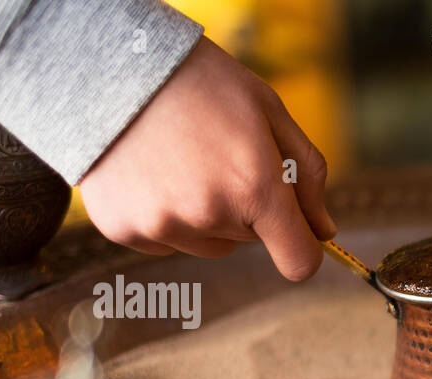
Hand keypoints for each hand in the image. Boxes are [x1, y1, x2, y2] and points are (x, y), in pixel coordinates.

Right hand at [78, 36, 335, 280]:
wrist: (107, 63)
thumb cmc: (201, 83)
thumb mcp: (268, 112)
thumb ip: (306, 176)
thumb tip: (323, 231)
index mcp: (255, 187)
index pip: (298, 262)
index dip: (303, 249)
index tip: (298, 235)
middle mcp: (210, 215)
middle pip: (251, 242)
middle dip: (247, 208)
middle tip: (218, 156)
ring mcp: (163, 225)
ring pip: (209, 243)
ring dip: (206, 214)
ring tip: (182, 161)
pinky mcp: (125, 229)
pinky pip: (166, 239)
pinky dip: (165, 214)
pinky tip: (152, 170)